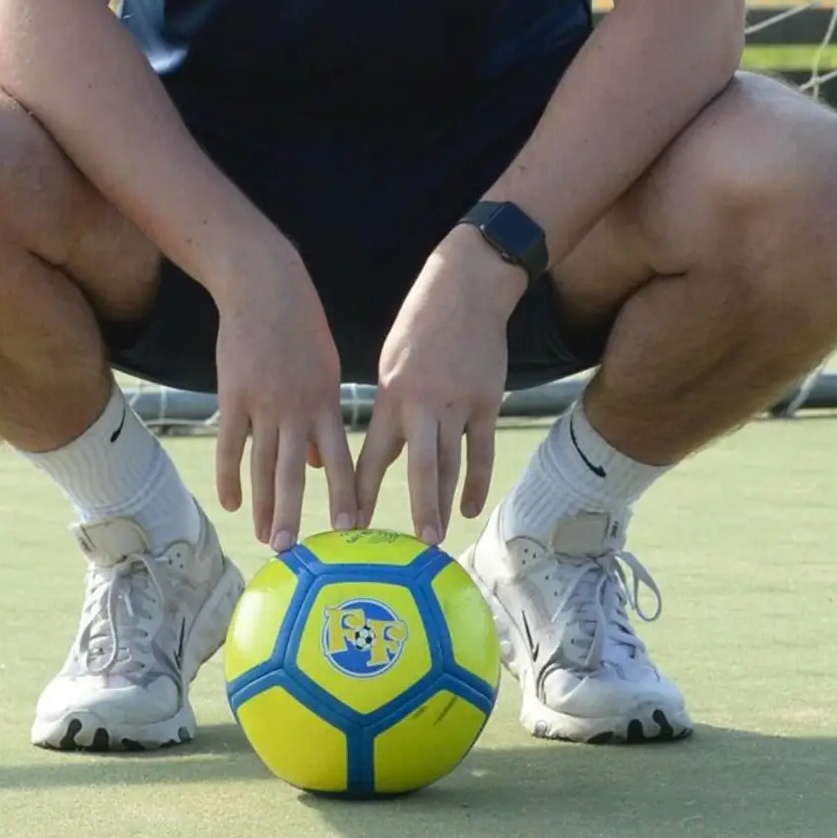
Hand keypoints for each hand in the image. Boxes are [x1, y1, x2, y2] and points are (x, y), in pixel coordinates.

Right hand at [213, 254, 356, 553]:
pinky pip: (231, 446)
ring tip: (266, 539)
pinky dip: (230, 477)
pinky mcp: (233, 397)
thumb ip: (323, 418)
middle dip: (296, 515)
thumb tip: (318, 463)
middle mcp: (298, 408)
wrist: (266, 289)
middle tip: (295, 554)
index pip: (340, 459)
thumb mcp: (324, 370)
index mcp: (327, 402)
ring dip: (264, 506)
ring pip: (262, 466)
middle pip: (296, 472)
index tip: (350, 531)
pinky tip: (230, 504)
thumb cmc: (300, 329)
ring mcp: (263, 404)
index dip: (343, 496)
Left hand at [355, 230, 524, 545]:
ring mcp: (458, 404)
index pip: (373, 455)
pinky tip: (469, 507)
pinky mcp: (487, 401)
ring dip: (443, 504)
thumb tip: (385, 452)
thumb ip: (390, 408)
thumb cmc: (421, 326)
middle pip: (419, 468)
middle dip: (413, 510)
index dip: (361, 493)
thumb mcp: (392, 363)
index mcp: (391, 395)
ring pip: (452, 464)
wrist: (465, 288)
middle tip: (407, 549)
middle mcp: (423, 404)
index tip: (349, 527)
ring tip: (435, 539)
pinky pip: (482, 450)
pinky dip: (477, 482)